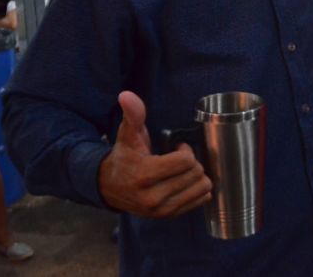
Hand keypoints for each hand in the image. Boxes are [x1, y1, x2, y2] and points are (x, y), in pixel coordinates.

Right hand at [97, 91, 211, 217]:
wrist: (110, 187)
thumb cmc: (125, 157)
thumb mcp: (128, 134)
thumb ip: (133, 114)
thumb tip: (126, 95)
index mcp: (144, 175)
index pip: (186, 161)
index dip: (185, 150)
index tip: (176, 147)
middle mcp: (153, 197)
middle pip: (196, 174)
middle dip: (192, 162)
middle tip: (179, 159)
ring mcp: (161, 210)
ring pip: (202, 189)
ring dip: (197, 176)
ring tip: (182, 171)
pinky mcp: (168, 217)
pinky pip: (200, 201)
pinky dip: (198, 190)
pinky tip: (185, 182)